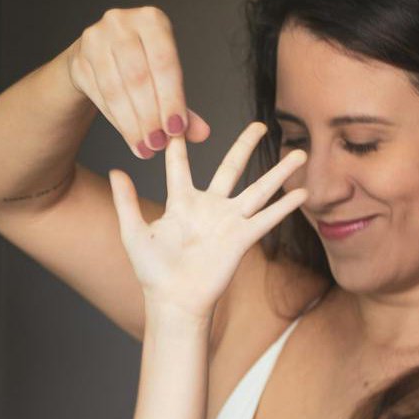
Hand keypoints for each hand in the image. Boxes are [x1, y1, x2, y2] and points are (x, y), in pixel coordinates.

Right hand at [66, 7, 211, 159]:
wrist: (99, 55)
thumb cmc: (141, 64)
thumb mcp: (164, 77)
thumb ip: (181, 103)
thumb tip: (202, 133)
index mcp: (151, 19)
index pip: (164, 62)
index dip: (171, 99)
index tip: (176, 130)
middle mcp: (120, 23)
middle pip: (138, 77)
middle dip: (150, 116)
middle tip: (159, 145)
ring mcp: (95, 40)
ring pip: (116, 90)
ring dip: (132, 124)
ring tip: (146, 148)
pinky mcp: (79, 61)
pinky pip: (100, 97)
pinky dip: (117, 122)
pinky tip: (130, 138)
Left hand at [107, 122, 307, 322]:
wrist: (173, 301)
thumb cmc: (152, 273)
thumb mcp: (133, 233)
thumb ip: (125, 202)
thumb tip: (115, 170)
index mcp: (181, 203)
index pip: (180, 165)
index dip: (179, 144)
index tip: (180, 118)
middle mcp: (209, 208)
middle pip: (231, 168)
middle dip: (245, 146)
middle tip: (259, 125)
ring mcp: (228, 222)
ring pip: (259, 189)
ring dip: (279, 171)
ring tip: (301, 152)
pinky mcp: (241, 239)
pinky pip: (267, 218)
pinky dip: (285, 206)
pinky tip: (302, 192)